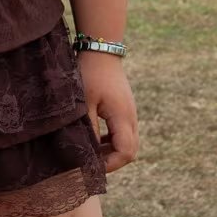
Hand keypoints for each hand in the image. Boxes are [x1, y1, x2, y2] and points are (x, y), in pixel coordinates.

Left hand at [78, 51, 138, 173]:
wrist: (101, 51)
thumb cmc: (90, 75)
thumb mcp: (84, 104)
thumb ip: (88, 130)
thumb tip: (87, 154)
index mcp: (123, 117)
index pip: (126, 152)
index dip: (110, 164)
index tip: (91, 165)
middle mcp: (131, 117)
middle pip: (130, 151)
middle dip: (112, 161)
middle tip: (90, 162)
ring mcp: (130, 113)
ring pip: (128, 142)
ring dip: (111, 151)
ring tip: (90, 151)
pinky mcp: (125, 109)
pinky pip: (123, 133)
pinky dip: (112, 141)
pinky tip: (95, 139)